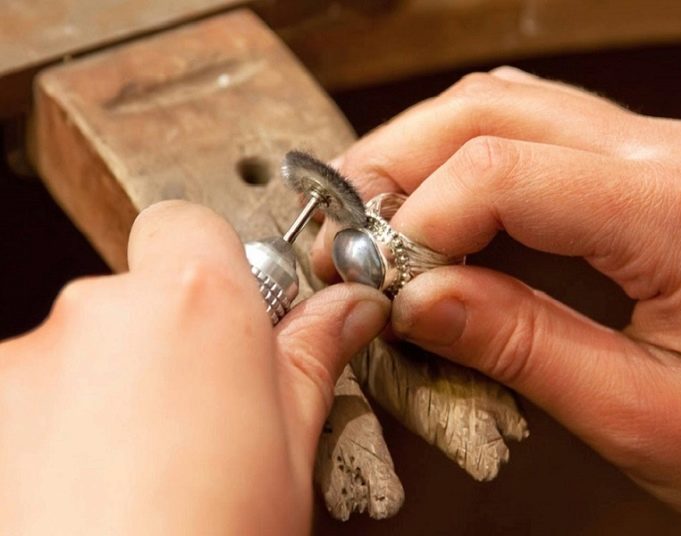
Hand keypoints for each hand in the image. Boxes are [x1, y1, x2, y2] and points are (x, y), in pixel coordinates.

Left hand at [0, 201, 388, 534]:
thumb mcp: (289, 449)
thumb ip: (310, 357)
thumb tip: (348, 311)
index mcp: (193, 306)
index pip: (188, 226)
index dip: (210, 265)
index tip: (227, 315)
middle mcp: (98, 314)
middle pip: (133, 295)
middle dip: (162, 342)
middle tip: (193, 417)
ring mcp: (22, 361)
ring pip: (78, 351)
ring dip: (103, 392)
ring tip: (131, 470)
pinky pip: (26, 395)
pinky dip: (48, 429)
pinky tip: (80, 487)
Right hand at [312, 67, 680, 524]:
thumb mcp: (646, 415)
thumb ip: (523, 348)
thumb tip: (418, 300)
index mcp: (680, 210)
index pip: (499, 172)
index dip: (413, 221)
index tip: (373, 280)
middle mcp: (669, 154)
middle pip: (488, 108)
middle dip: (395, 163)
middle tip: (347, 232)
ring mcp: (658, 151)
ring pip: (505, 105)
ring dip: (425, 153)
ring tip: (380, 219)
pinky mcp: (646, 169)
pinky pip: (536, 130)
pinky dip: (467, 160)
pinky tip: (441, 206)